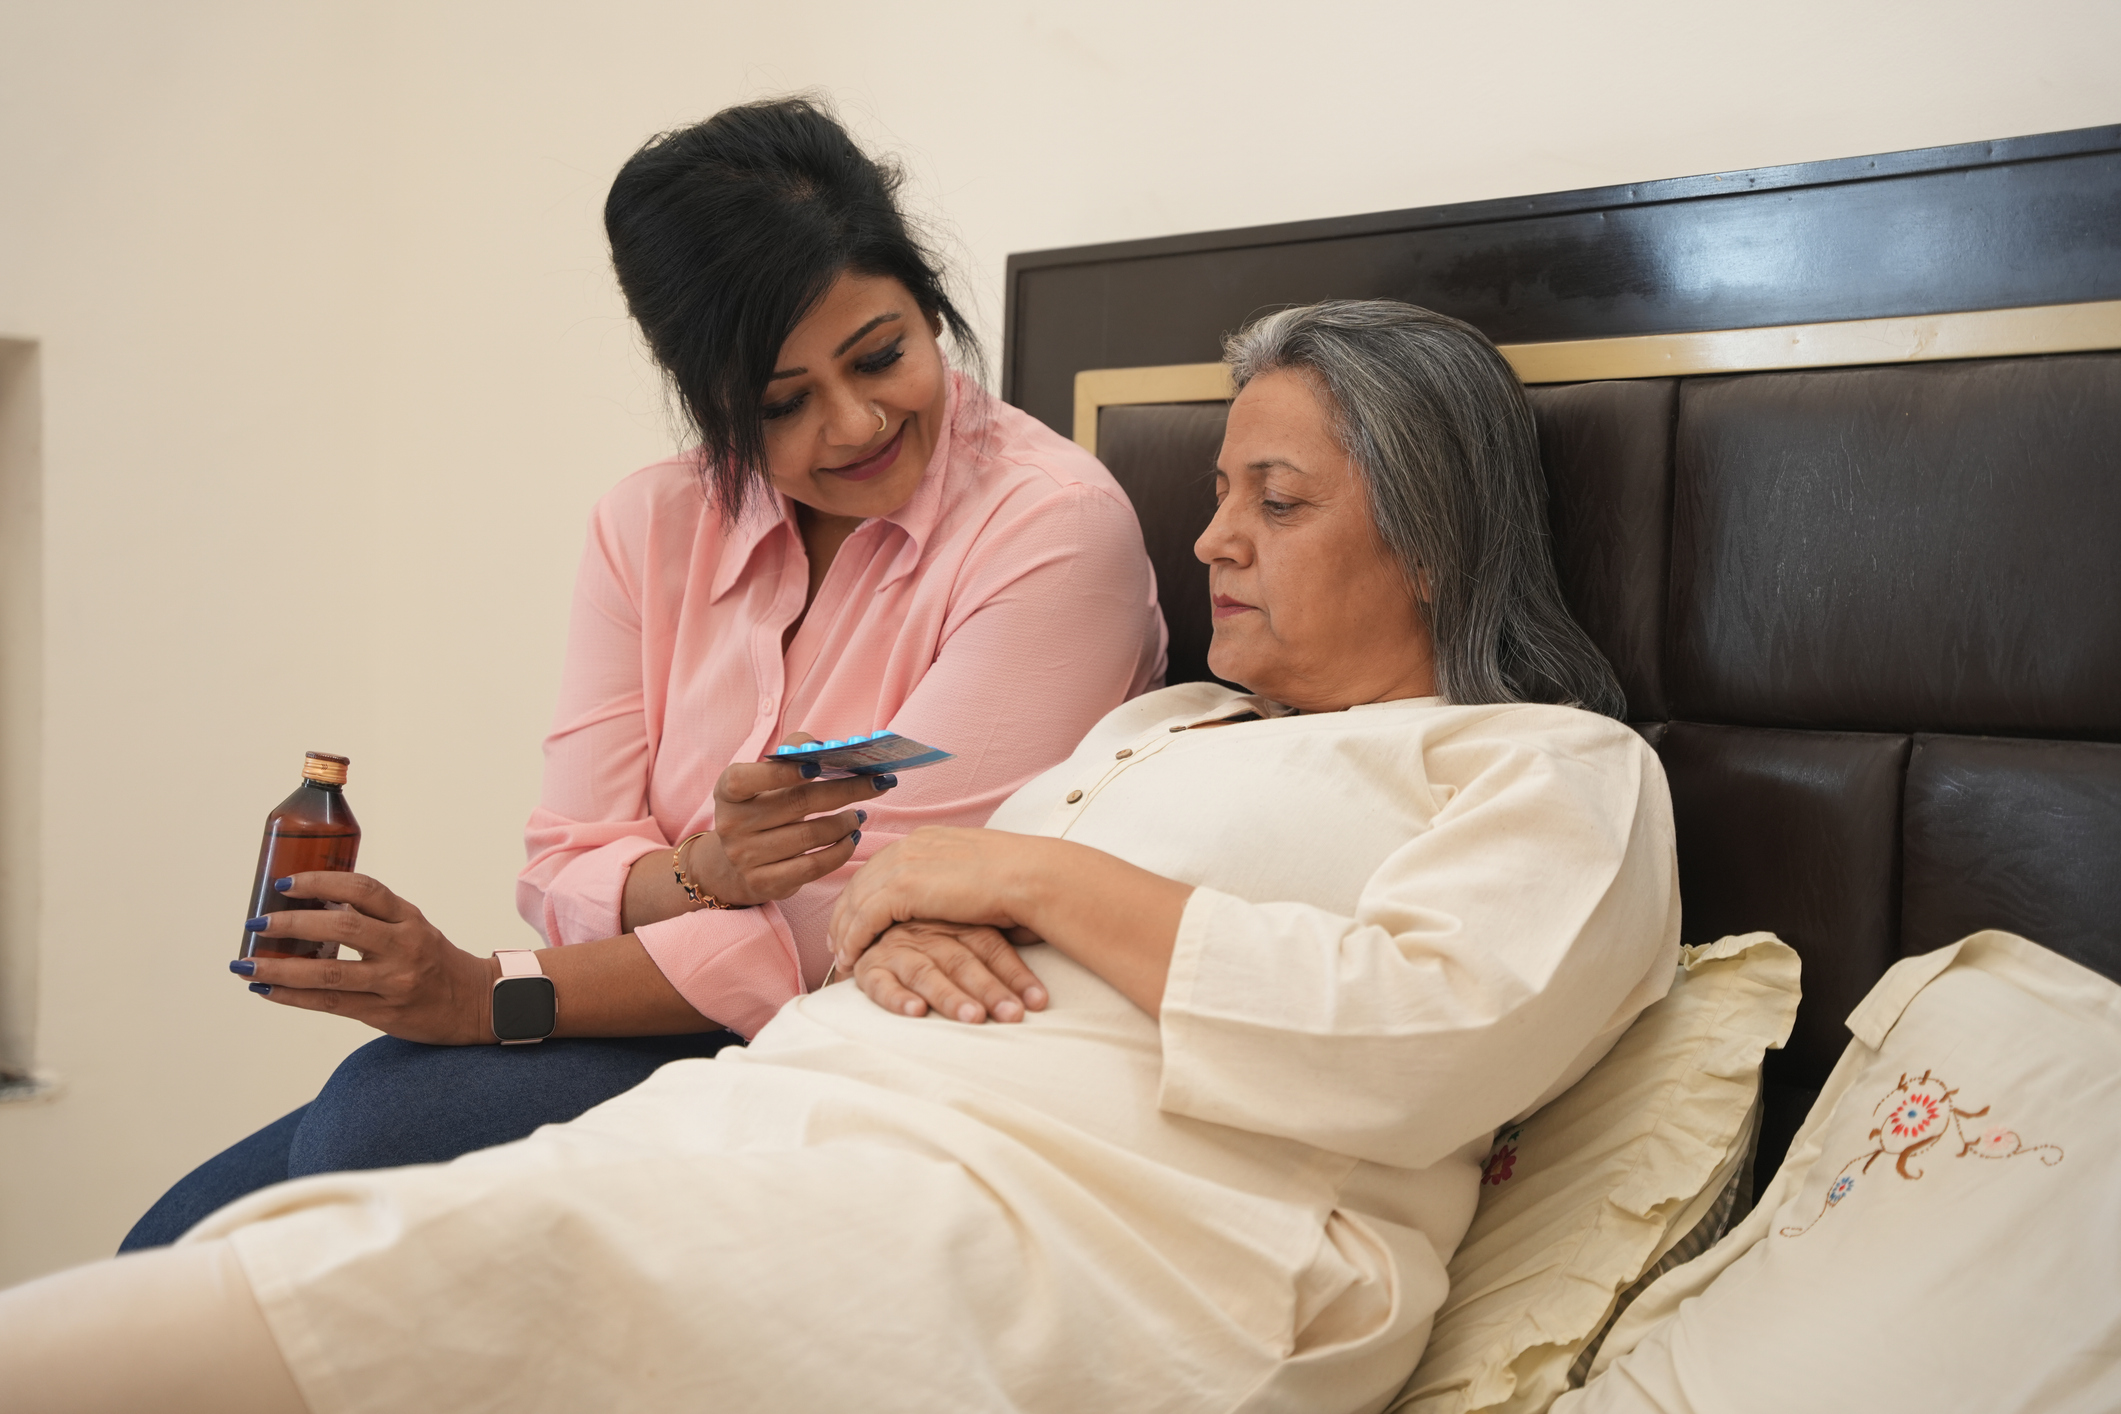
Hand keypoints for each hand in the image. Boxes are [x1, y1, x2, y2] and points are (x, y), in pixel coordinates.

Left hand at [234, 872, 497, 1043]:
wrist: (478, 1005)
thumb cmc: (437, 962)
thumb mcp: (413, 928)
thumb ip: (372, 918)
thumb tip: (310, 905)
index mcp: (410, 919)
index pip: (364, 890)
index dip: (322, 881)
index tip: (285, 883)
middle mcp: (404, 947)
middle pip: (343, 927)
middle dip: (292, 923)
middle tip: (257, 923)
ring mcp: (394, 982)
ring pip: (329, 972)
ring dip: (281, 968)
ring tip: (247, 965)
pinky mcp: (384, 1013)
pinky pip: (330, 1003)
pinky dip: (293, 996)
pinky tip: (267, 989)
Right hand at [692, 733, 894, 906]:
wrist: (735, 865)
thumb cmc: (761, 809)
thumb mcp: (764, 779)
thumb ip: (790, 754)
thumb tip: (822, 745)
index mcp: (728, 792)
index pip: (745, 779)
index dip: (781, 772)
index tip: (819, 765)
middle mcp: (731, 825)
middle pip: (797, 803)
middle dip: (845, 790)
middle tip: (875, 783)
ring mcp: (745, 857)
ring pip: (810, 836)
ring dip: (845, 823)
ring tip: (859, 815)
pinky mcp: (764, 883)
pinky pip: (812, 867)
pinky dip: (840, 852)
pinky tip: (851, 839)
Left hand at [827, 827, 1044, 973]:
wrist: (1029, 876)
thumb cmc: (1017, 881)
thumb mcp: (976, 873)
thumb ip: (951, 881)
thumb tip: (949, 900)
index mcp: (927, 839)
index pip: (881, 867)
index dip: (864, 895)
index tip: (854, 918)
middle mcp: (909, 845)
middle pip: (861, 882)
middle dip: (844, 914)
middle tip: (836, 942)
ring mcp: (903, 864)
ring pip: (856, 901)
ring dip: (844, 932)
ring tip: (841, 958)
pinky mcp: (901, 888)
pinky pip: (863, 918)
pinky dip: (853, 940)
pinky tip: (851, 959)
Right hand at [853, 920, 1048, 1022]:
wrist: (878, 923)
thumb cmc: (934, 936)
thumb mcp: (970, 931)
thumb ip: (1004, 947)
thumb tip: (1046, 974)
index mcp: (958, 925)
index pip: (992, 949)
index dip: (1016, 976)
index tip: (1038, 1002)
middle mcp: (930, 936)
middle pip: (963, 962)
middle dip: (989, 990)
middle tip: (1011, 1014)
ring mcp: (899, 950)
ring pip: (927, 973)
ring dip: (950, 996)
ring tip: (973, 1017)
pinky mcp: (871, 968)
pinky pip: (881, 984)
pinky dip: (898, 997)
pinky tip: (916, 1011)